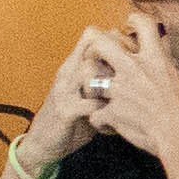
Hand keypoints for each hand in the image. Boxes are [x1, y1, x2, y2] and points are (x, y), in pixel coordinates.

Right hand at [12, 30, 132, 178]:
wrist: (41, 143)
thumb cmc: (72, 116)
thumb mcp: (86, 92)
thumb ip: (104, 77)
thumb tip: (136, 64)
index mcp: (73, 65)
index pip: (92, 35)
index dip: (116, 39)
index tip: (134, 56)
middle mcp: (67, 73)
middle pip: (93, 46)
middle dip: (118, 57)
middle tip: (133, 76)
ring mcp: (64, 91)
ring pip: (90, 70)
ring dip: (111, 84)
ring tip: (122, 101)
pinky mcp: (65, 112)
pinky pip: (91, 104)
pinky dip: (108, 112)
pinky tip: (114, 120)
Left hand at [76, 13, 178, 175]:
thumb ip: (165, 63)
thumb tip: (163, 50)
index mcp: (155, 59)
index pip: (142, 24)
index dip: (133, 20)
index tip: (128, 25)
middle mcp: (134, 70)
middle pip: (102, 43)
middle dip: (95, 48)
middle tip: (97, 58)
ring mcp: (120, 91)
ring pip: (88, 78)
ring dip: (90, 87)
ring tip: (96, 96)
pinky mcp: (112, 112)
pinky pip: (95, 115)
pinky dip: (100, 122)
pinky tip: (108, 126)